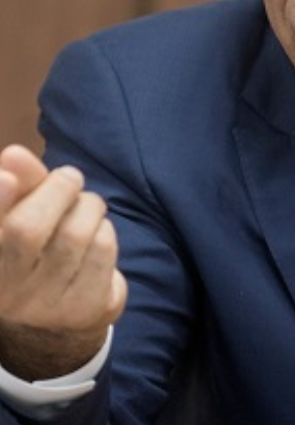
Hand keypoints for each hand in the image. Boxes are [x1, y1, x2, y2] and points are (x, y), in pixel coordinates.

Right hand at [0, 145, 126, 379]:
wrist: (58, 319)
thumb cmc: (35, 248)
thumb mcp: (19, 214)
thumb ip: (19, 183)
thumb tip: (15, 155)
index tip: (8, 180)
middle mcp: (2, 293)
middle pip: (27, 230)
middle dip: (57, 190)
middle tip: (70, 177)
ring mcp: (42, 308)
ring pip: (75, 234)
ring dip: (88, 207)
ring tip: (85, 207)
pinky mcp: (84, 311)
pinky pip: (103, 250)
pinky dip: (105, 229)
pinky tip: (97, 234)